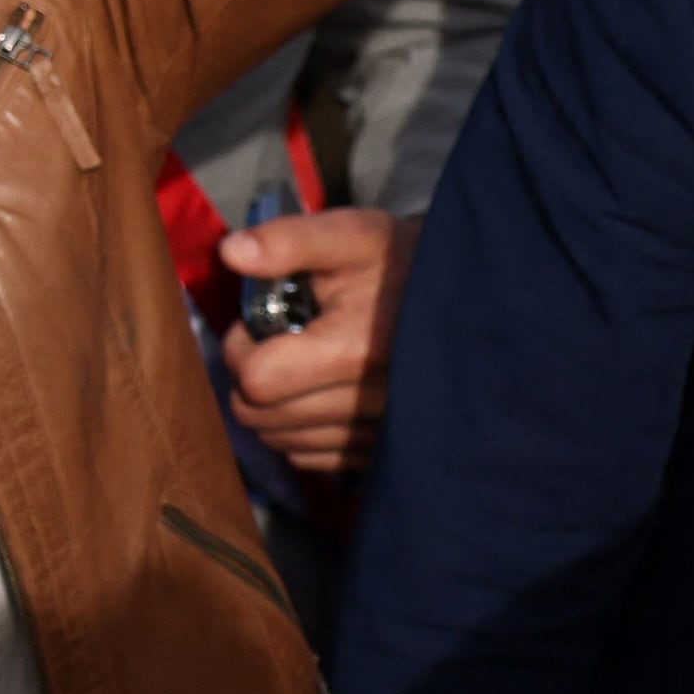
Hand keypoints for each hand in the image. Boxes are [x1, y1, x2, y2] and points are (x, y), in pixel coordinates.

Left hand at [218, 206, 411, 476]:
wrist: (462, 300)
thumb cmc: (395, 263)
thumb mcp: (346, 236)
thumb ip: (287, 242)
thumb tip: (230, 253)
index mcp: (354, 351)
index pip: (256, 379)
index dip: (240, 348)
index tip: (259, 324)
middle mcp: (370, 405)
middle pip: (261, 416)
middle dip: (251, 376)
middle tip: (274, 344)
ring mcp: (379, 435)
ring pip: (281, 440)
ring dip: (272, 406)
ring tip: (299, 365)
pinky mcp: (382, 453)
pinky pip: (309, 458)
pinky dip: (298, 431)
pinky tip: (315, 393)